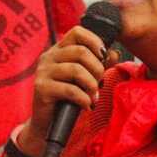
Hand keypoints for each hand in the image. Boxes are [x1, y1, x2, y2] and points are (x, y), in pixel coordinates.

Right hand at [18, 25, 119, 154]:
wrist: (48, 124)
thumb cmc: (68, 99)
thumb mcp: (86, 79)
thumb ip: (100, 65)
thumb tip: (114, 53)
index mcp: (58, 50)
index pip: (77, 32)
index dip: (95, 41)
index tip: (103, 57)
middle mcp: (48, 57)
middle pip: (81, 51)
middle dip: (97, 69)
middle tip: (99, 83)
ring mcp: (43, 72)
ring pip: (76, 69)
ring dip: (91, 85)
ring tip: (93, 96)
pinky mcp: (42, 88)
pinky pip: (69, 89)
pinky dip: (83, 98)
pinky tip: (86, 105)